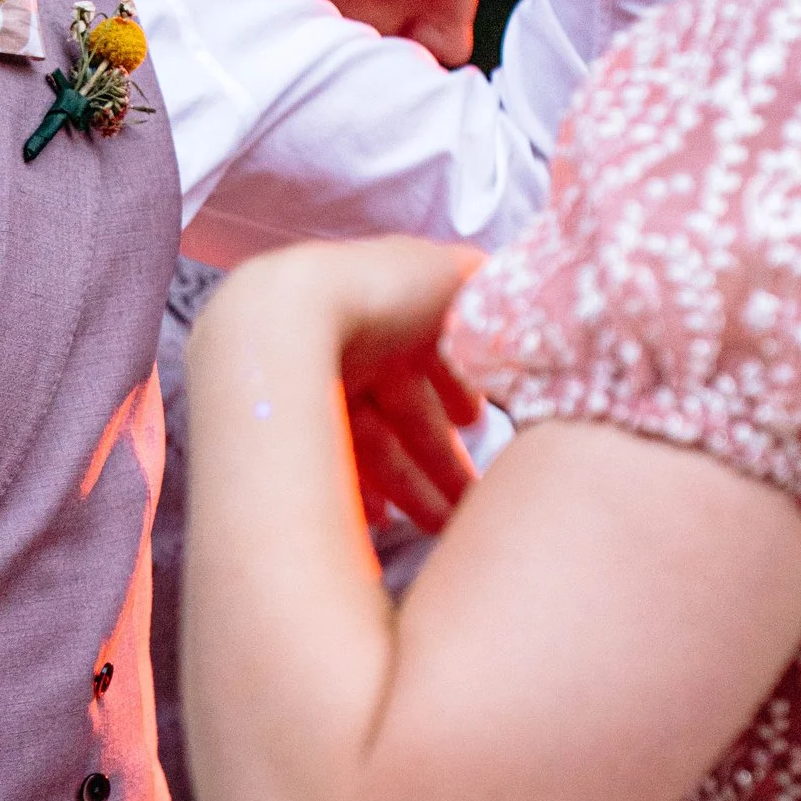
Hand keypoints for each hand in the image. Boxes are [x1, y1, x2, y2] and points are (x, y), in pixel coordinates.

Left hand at [203, 236, 484, 535]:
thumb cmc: (381, 290)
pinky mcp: (288, 427)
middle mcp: (352, 348)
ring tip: (445, 525)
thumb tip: (512, 294)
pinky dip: (355, 494)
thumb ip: (483, 285)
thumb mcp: (451, 276)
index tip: (477, 424)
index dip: (457, 391)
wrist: (290, 312)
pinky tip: (380, 519)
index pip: (430, 358)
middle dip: (442, 457)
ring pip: (374, 446)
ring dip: (411, 486)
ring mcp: (315, 386)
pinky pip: (327, 466)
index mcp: (390, 311)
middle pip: (405, 413)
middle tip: (474, 498)